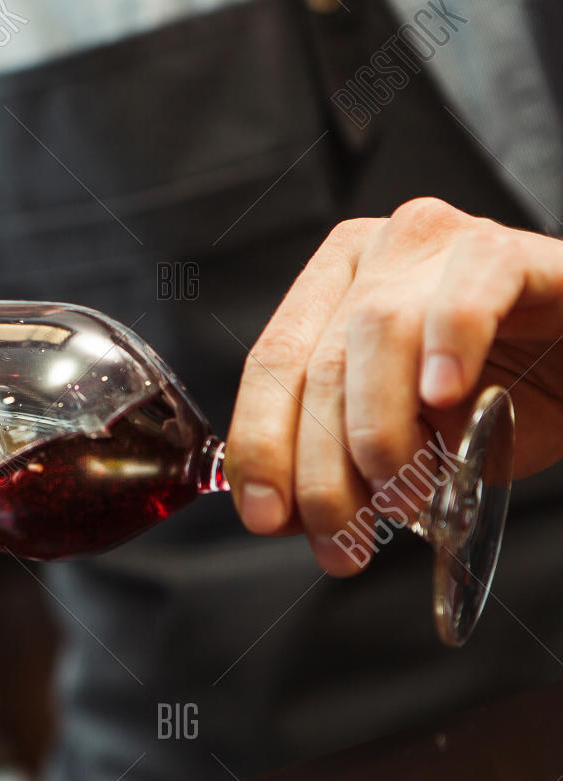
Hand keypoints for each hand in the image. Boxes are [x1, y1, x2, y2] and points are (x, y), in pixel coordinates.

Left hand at [224, 197, 562, 574]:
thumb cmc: (517, 390)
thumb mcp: (418, 439)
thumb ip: (343, 462)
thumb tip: (282, 513)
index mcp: (333, 288)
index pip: (273, 365)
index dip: (262, 444)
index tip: (264, 515)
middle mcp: (375, 255)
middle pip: (319, 362)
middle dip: (321, 468)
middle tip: (343, 537)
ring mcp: (439, 244)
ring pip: (376, 331)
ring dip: (381, 431)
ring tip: (404, 494)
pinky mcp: (510, 252)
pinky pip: (465, 293)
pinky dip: (447, 347)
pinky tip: (444, 396)